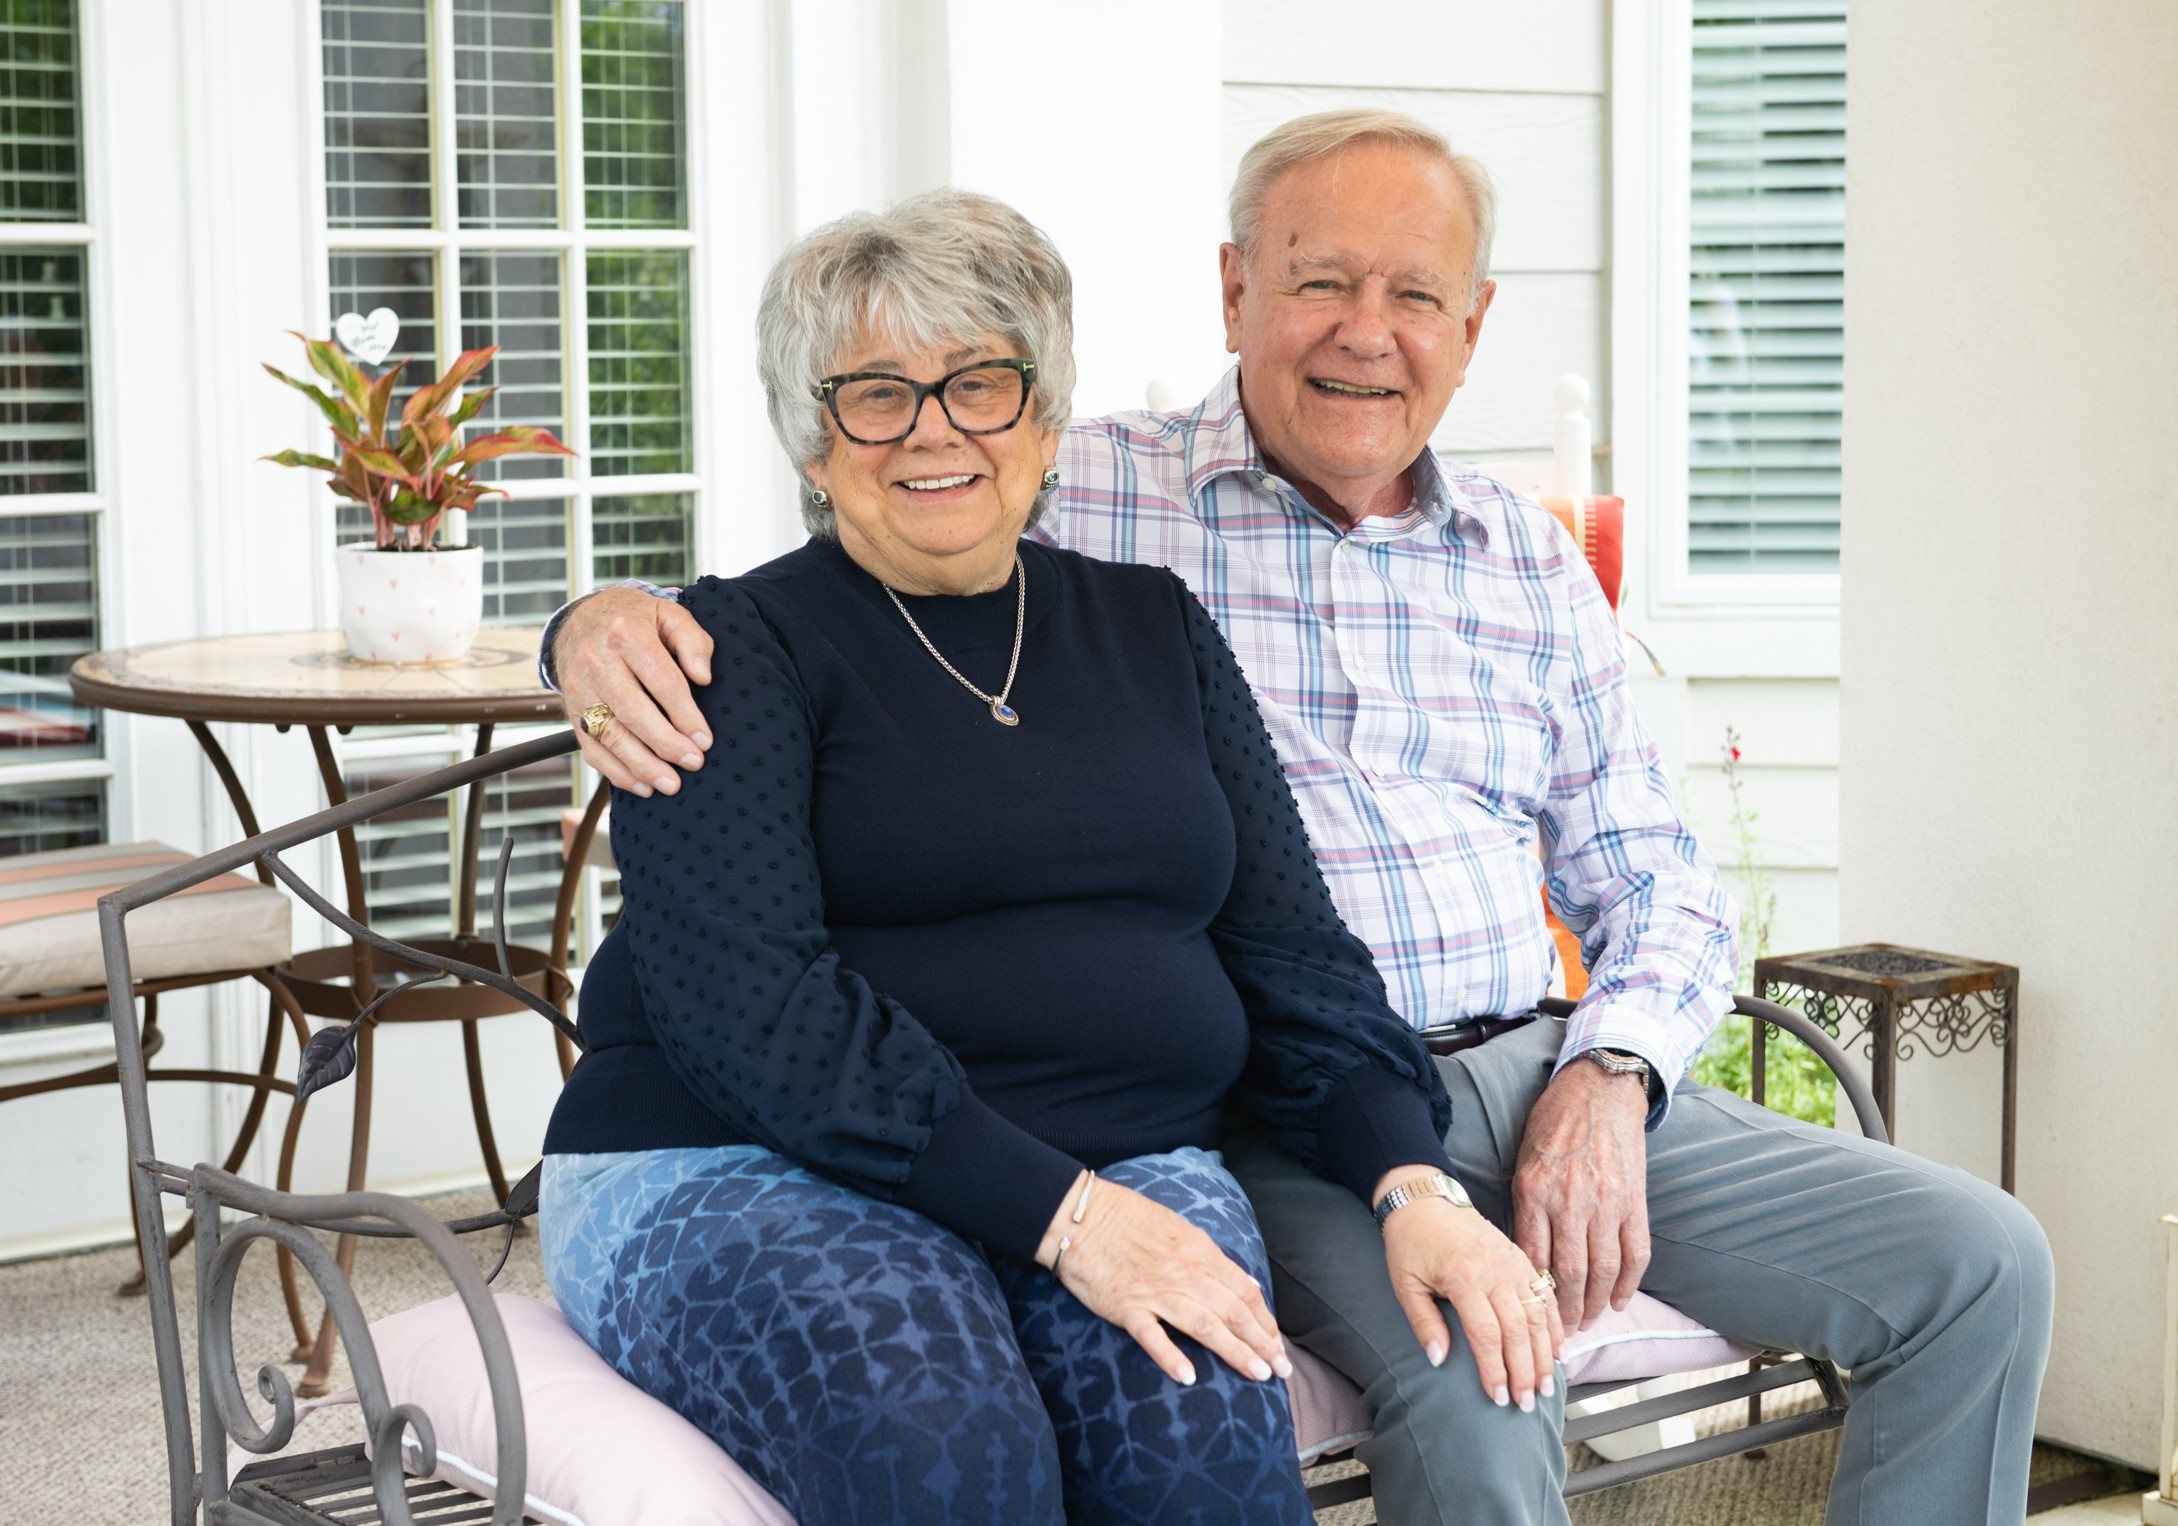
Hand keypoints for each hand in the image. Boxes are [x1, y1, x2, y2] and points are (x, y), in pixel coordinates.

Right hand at [556, 587, 713, 796]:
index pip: (661, 681)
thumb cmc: (635, 620)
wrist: (581, 618)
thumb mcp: (669, 615)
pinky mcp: (570, 710)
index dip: (685, 714)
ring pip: (609, 735)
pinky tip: (642, 785)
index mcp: (626, 634)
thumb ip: (692, 641)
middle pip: (633, 712)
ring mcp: (578, 688)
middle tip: (693, 763)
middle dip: (665, 744)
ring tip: (671, 784)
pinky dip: (616, 771)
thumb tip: (703, 676)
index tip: (704, 739)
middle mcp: (596, 661)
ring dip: (642, 766)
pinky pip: (590, 748)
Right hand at [1040, 1172, 1292, 1387]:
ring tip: (1258, 1374)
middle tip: (1282, 1369)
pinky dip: (1170, 1356)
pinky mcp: (1125, 1307)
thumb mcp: (1179, 1228)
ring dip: (1235, 1351)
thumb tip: (1241, 1282)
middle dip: (1261, 1342)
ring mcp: (1155, 1291)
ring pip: (1204, 1325)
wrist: (1081, 1216)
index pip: (1242, 1291)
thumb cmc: (1128, 1218)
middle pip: (1232, 1311)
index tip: (1277, 1343)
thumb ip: (1209, 1256)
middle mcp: (1184, 1273)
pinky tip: (1188, 1377)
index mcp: (1199, 1252)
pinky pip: (1152, 1335)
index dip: (1264, 1320)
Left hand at [1377, 1172, 1562, 1410]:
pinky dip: (1555, 1324)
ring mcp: (1513, 1263)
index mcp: (1465, 1277)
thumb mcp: (1405, 1284)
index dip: (1495, 1370)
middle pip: (1519, 1330)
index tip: (1499, 1398)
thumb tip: (1439, 1361)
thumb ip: (1424, 1322)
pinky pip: (1545, 1294)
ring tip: (1548, 1386)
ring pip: (1538, 1314)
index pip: (1487, 1334)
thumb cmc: (1411, 1245)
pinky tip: (1559, 1350)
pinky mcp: (1522, 1257)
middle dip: (1525, 1371)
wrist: (1426, 1200)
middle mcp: (1495, 1271)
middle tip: (1528, 1403)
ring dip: (1545, 1354)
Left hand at [1511, 1059, 1651, 1329]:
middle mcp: (1569, 1200)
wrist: (1598, 1089)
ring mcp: (1606, 1202)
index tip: (1531, 1315)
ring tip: (1588, 1321)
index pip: (1531, 1258)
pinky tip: (1619, 1300)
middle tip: (1562, 1332)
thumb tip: (1522, 1256)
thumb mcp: (1524, 1161)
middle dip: (1565, 1310)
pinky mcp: (1635, 1200)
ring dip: (1595, 1303)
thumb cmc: (1554, 1124)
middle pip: (1568, 1273)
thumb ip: (1525, 1206)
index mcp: (1533, 1191)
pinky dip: (1629, 1282)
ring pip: (1602, 1269)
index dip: (1533, 1294)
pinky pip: (1635, 1252)